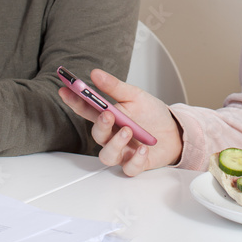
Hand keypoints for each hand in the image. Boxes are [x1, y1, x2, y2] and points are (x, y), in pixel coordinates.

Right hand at [59, 68, 183, 175]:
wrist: (175, 131)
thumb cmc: (152, 115)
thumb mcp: (135, 96)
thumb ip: (115, 87)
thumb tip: (95, 73)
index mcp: (109, 116)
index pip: (86, 110)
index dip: (73, 100)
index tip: (65, 89)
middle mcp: (112, 136)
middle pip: (96, 135)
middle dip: (100, 125)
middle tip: (108, 114)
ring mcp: (123, 151)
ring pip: (107, 156)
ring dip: (116, 144)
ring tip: (128, 131)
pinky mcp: (136, 164)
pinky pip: (129, 168)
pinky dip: (136, 160)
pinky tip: (144, 149)